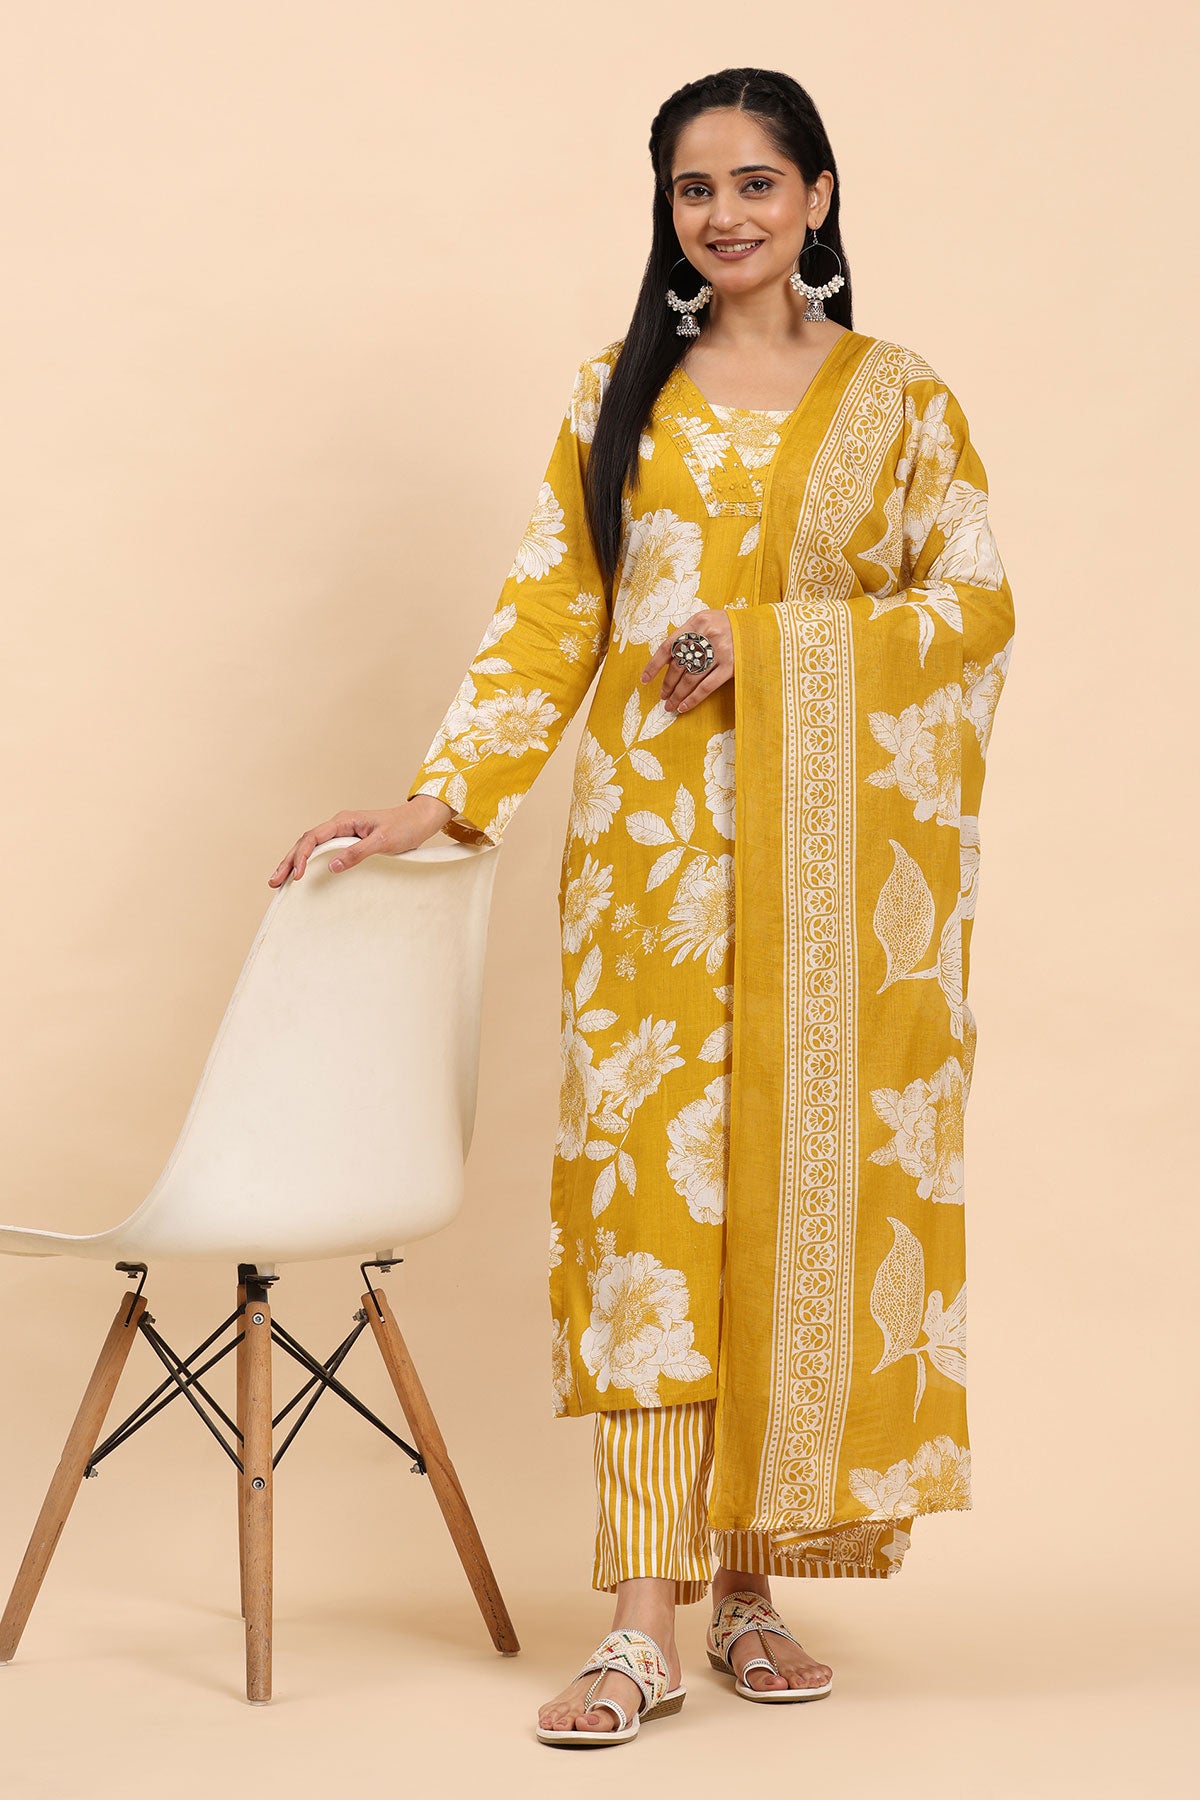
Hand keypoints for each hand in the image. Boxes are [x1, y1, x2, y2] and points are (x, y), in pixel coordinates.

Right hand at [268, 796, 453, 884]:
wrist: (419, 821)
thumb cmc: (404, 828)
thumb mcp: (382, 842)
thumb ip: (357, 853)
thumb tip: (331, 866)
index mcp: (344, 821)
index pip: (313, 838)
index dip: (301, 856)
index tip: (296, 875)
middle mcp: (340, 824)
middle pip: (305, 842)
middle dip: (288, 861)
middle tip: (273, 881)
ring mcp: (343, 832)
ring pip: (311, 846)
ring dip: (294, 861)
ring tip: (279, 880)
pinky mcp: (348, 840)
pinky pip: (322, 850)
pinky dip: (308, 861)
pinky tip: (301, 873)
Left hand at [639, 609, 733, 712]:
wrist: (762, 627)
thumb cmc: (731, 626)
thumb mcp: (709, 620)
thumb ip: (690, 634)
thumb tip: (669, 659)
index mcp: (697, 622)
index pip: (668, 646)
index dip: (654, 665)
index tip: (645, 680)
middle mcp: (706, 636)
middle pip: (678, 665)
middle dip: (667, 684)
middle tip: (662, 696)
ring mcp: (719, 652)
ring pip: (690, 678)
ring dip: (677, 694)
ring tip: (670, 705)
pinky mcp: (731, 666)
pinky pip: (706, 687)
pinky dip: (693, 698)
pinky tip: (684, 706)